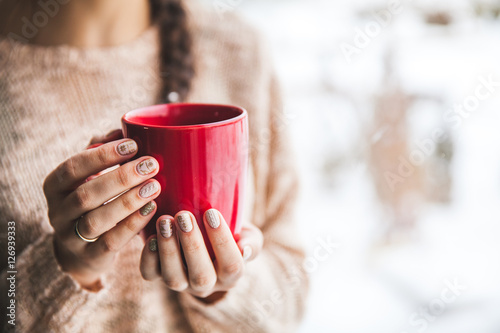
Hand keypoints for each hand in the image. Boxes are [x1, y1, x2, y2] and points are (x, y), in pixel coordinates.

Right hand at [43, 131, 161, 288]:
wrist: (82, 250)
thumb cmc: (92, 200)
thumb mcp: (90, 174)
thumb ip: (101, 150)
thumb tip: (121, 131)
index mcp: (55, 186)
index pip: (73, 168)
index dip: (102, 156)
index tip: (133, 145)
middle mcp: (57, 213)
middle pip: (86, 195)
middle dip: (121, 178)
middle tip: (151, 165)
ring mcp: (71, 238)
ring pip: (96, 220)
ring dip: (128, 201)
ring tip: (155, 186)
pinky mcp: (90, 257)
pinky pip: (111, 242)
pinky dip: (132, 225)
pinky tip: (152, 209)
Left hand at [140, 209, 262, 301]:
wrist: (206, 232)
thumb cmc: (231, 230)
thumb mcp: (248, 234)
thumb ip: (251, 242)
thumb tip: (243, 249)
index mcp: (231, 276)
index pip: (232, 265)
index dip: (222, 242)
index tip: (212, 213)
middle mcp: (206, 285)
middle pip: (201, 276)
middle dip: (192, 245)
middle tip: (184, 216)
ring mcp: (181, 283)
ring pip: (174, 278)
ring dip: (168, 249)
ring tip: (165, 221)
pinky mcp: (159, 277)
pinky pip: (151, 274)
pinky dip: (149, 257)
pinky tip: (151, 235)